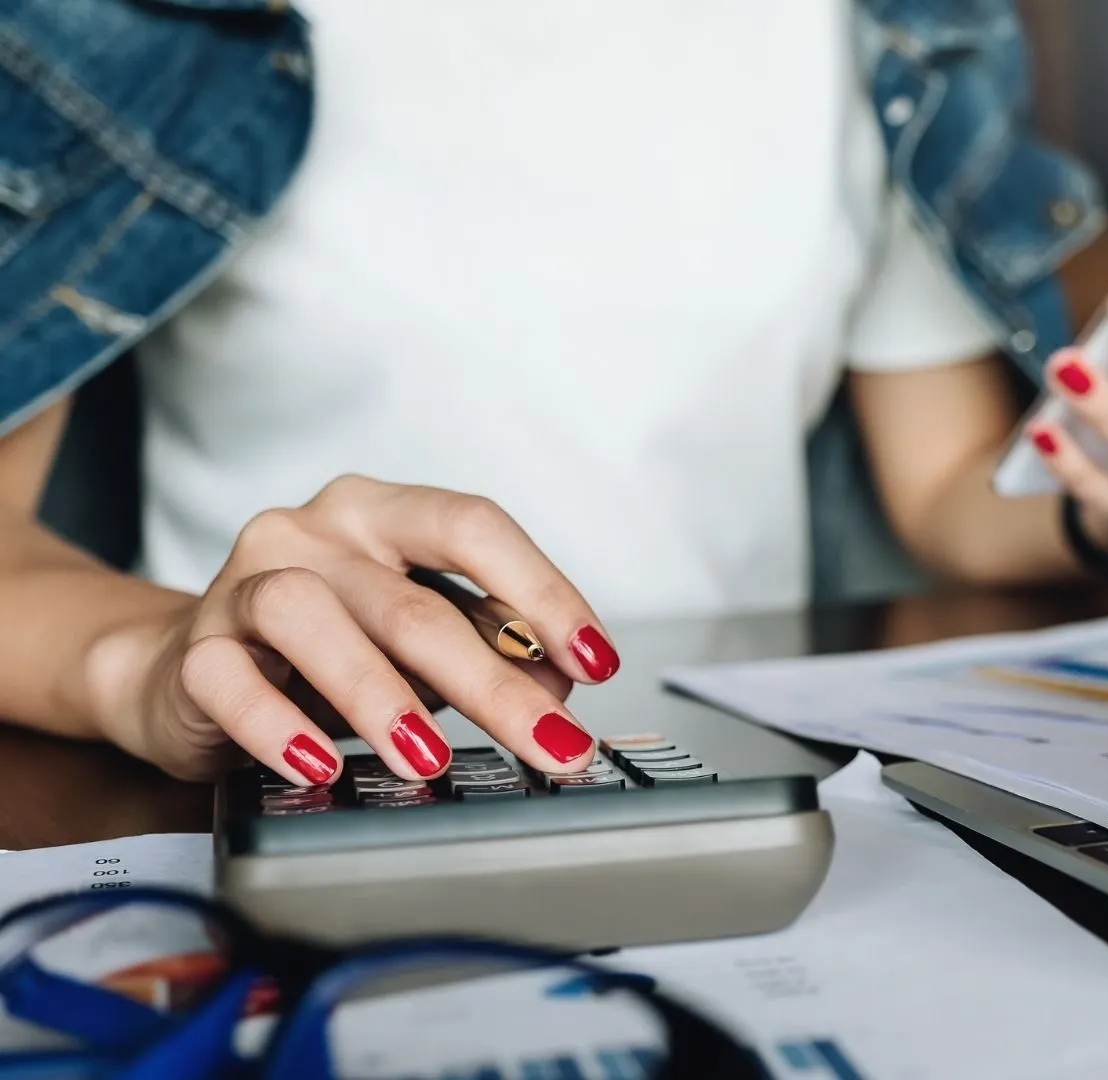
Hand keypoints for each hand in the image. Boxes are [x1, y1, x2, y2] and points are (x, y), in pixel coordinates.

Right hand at [88, 476, 619, 784]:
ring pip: (310, 618)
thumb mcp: (420, 642)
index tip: (597, 660)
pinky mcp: (192, 653)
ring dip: (379, 696)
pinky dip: (277, 727)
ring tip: (428, 758)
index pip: (474, 526)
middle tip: (549, 744)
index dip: (543, 590)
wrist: (184, 673)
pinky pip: (230, 682)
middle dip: (492, 683)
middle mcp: (313, 532)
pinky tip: (320, 766)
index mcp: (383, 514)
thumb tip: (561, 684)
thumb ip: (490, 645)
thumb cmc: (325, 652)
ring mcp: (243, 585)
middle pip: (413, 601)